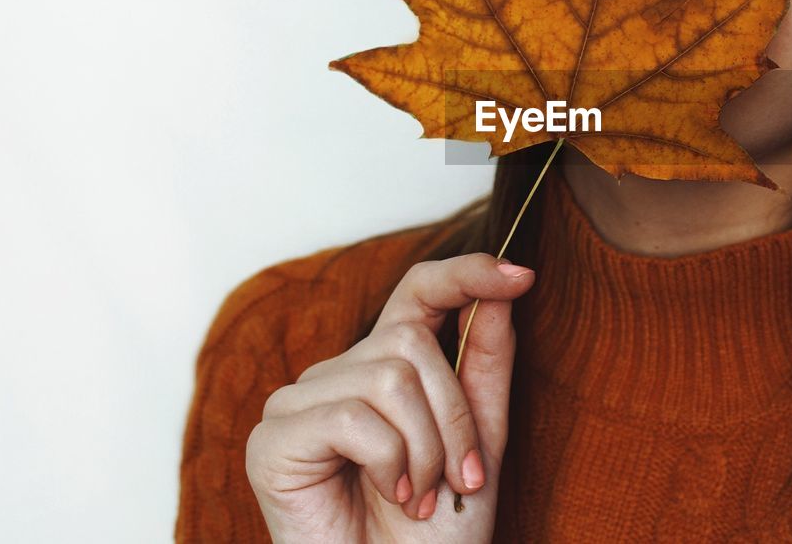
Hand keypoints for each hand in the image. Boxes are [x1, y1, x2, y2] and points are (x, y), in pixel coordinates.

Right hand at [245, 252, 534, 541]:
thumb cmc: (435, 530)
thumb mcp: (480, 438)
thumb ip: (486, 362)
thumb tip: (503, 288)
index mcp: (384, 366)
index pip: (418, 292)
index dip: (466, 273)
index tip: (519, 275)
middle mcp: (337, 374)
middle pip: (411, 344)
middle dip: (453, 418)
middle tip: (456, 479)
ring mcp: (298, 403)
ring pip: (387, 378)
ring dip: (425, 450)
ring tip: (418, 496)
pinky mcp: (272, 438)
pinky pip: (353, 416)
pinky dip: (390, 463)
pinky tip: (390, 495)